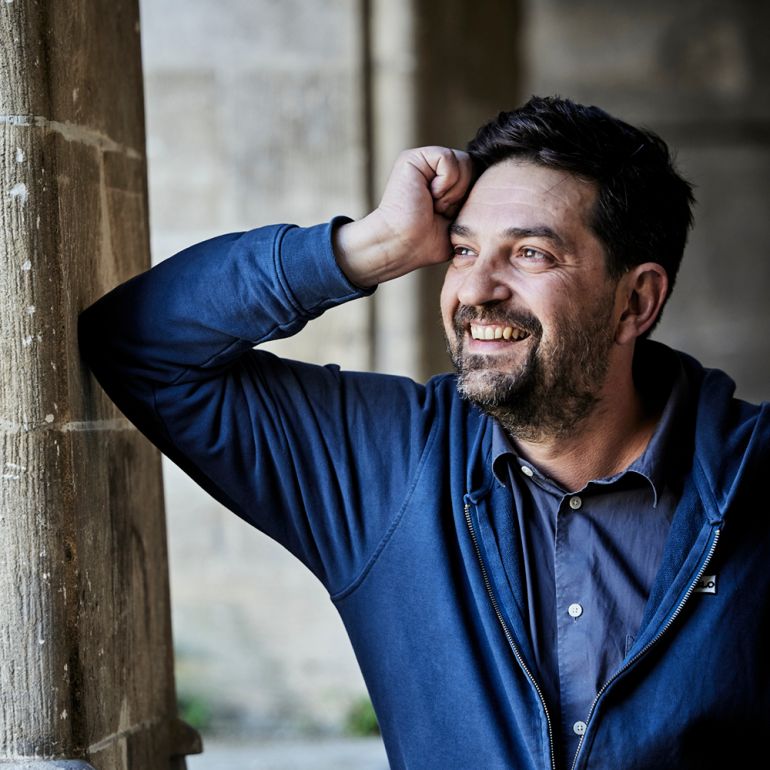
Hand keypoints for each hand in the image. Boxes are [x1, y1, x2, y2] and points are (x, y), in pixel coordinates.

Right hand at [334, 146, 472, 286]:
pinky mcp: (413, 158)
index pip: (475, 174)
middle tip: (440, 211)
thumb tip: (493, 186)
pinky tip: (428, 196)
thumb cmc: (427, 242)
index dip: (470, 198)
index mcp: (442, 182)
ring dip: (453, 191)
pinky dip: (444, 184)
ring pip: (463, 160)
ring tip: (433, 204)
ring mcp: (423, 162)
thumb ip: (472, 199)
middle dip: (462, 193)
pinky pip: (448, 159)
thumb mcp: (459, 219)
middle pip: (472, 164)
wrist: (404, 246)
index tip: (449, 216)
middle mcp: (432, 169)